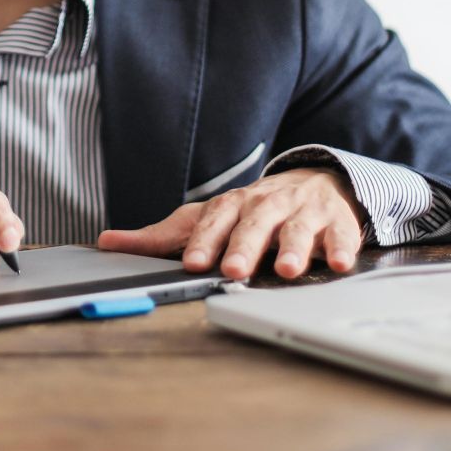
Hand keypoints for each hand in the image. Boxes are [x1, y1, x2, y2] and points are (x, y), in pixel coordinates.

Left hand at [95, 167, 364, 279]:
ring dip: (294, 248)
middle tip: (234, 269)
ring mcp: (304, 212)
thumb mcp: (209, 218)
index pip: (214, 220)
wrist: (317, 181)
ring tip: (288, 269)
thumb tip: (108, 242)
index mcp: (233, 205)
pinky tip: (339, 264)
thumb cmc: (255, 209)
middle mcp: (267, 205)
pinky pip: (341, 235)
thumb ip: (162, 235)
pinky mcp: (337, 222)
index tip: (194, 262)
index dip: (204, 241)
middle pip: (254, 223)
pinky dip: (342, 248)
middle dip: (245, 246)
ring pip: (298, 229)